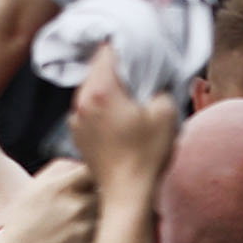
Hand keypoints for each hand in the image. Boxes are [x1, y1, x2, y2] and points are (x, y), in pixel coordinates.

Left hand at [69, 41, 176, 197]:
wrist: (127, 196)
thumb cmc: (147, 154)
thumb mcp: (166, 112)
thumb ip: (160, 84)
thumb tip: (153, 76)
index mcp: (101, 91)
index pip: (107, 51)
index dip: (124, 46)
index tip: (138, 48)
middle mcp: (82, 101)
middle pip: (97, 69)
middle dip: (117, 66)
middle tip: (138, 69)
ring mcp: (76, 119)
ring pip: (91, 88)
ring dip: (108, 86)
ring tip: (130, 94)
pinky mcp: (77, 135)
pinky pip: (88, 107)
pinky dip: (101, 105)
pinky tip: (119, 115)